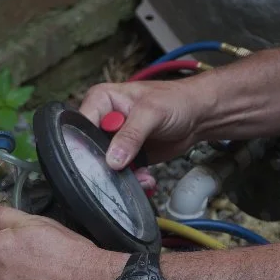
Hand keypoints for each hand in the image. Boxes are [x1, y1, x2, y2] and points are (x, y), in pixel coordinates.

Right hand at [79, 78, 215, 169]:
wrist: (198, 116)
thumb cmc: (176, 101)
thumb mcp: (152, 112)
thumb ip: (131, 135)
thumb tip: (112, 159)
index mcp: (101, 100)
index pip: (81, 125)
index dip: (86, 144)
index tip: (98, 161)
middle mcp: (104, 120)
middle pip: (91, 148)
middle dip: (107, 164)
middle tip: (122, 171)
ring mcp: (115, 140)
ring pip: (106, 165)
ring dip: (123, 176)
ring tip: (141, 175)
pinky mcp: (127, 156)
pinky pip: (122, 173)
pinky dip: (134, 179)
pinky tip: (146, 178)